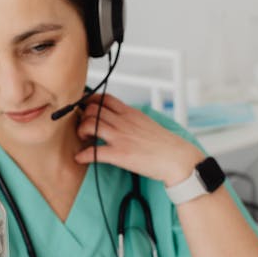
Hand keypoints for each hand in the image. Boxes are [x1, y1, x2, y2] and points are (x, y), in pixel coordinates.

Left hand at [74, 93, 203, 184]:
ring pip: (89, 124)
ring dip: (80, 131)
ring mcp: (120, 137)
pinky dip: (83, 155)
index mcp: (130, 113)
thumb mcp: (146, 122)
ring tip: (83, 139)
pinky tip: (80, 158)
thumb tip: (119, 119)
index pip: (105, 98)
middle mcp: (123, 122)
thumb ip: (130, 119)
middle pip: (92, 109)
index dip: (90, 102)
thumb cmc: (164, 144)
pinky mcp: (120, 154)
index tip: (85, 109)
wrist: (177, 158)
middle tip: (84, 126)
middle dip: (83, 116)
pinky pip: (94, 152)